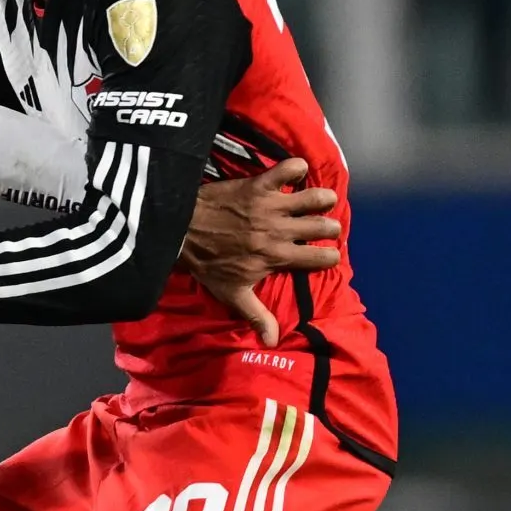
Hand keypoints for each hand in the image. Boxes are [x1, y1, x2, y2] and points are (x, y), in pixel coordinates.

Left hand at [180, 158, 341, 345]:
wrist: (180, 230)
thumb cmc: (207, 263)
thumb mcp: (232, 294)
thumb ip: (257, 316)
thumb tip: (273, 342)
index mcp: (276, 257)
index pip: (321, 259)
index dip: (329, 257)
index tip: (324, 255)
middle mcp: (279, 231)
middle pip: (324, 227)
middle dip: (330, 228)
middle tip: (323, 228)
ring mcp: (270, 207)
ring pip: (314, 198)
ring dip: (323, 199)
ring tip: (321, 201)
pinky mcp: (258, 185)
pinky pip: (287, 170)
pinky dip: (296, 168)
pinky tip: (295, 173)